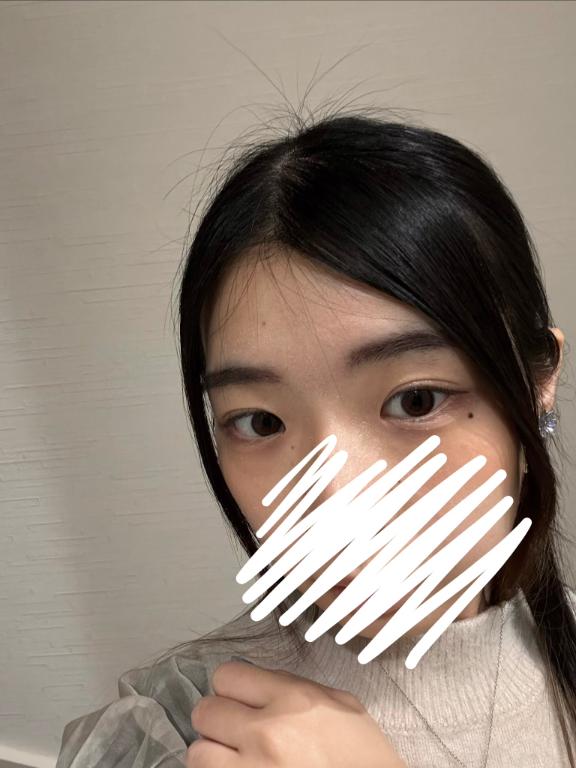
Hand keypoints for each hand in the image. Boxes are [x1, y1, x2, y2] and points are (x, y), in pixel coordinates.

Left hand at [186, 660, 407, 767]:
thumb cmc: (364, 760)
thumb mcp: (342, 706)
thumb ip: (296, 687)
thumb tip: (260, 685)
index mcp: (293, 700)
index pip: (227, 676)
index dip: (231, 689)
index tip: (238, 700)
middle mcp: (267, 733)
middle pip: (205, 711)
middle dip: (218, 721)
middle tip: (234, 732)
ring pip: (197, 754)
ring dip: (212, 756)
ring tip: (234, 760)